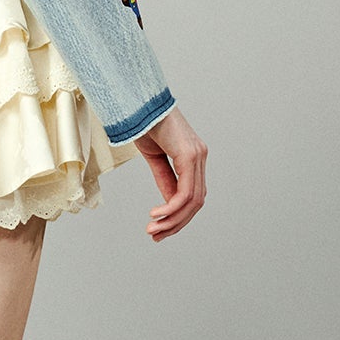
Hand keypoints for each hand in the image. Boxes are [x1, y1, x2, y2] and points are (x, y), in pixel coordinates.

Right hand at [135, 106, 206, 242]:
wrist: (139, 102)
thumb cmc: (144, 123)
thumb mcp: (155, 157)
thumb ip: (165, 179)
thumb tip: (170, 204)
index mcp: (193, 157)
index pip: (192, 195)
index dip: (178, 216)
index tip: (159, 230)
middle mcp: (200, 157)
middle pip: (196, 202)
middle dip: (176, 223)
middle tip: (155, 236)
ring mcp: (198, 156)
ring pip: (192, 201)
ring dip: (172, 220)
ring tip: (154, 230)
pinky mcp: (190, 155)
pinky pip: (185, 192)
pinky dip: (171, 208)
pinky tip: (156, 215)